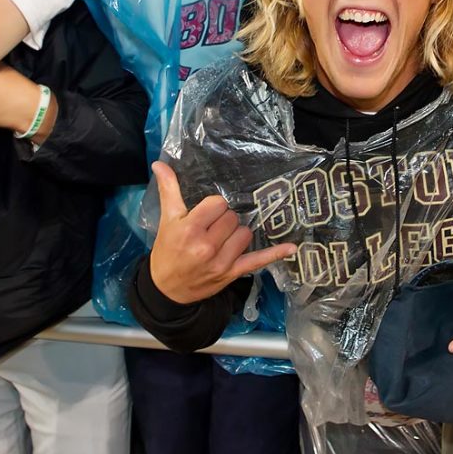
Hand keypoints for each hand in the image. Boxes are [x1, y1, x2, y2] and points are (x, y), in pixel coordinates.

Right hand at [148, 161, 296, 304]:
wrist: (166, 289)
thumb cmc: (167, 251)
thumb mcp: (166, 220)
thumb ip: (168, 190)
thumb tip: (160, 164)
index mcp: (190, 229)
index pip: (218, 204)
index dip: (213, 207)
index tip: (204, 215)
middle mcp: (206, 246)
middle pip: (232, 218)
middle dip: (223, 221)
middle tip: (209, 230)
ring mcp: (221, 262)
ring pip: (245, 233)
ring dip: (236, 234)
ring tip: (220, 241)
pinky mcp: (232, 273)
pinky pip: (258, 260)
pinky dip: (275, 254)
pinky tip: (291, 247)